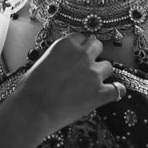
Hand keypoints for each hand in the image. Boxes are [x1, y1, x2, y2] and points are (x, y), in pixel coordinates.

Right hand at [8, 33, 125, 137]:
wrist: (32, 110)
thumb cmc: (30, 89)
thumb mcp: (41, 62)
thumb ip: (58, 57)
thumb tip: (64, 62)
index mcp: (66, 44)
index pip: (81, 37)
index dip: (79, 47)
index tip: (77, 54)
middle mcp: (82, 55)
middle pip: (97, 45)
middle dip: (93, 55)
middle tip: (86, 66)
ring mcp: (93, 74)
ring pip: (108, 66)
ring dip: (102, 73)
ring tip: (91, 84)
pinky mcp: (100, 93)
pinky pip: (118, 89)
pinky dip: (115, 92)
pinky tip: (109, 94)